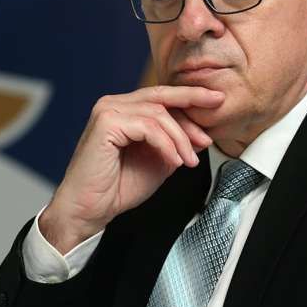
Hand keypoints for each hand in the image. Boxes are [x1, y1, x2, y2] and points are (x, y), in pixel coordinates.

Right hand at [39, 86, 223, 253]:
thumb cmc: (116, 188)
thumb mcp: (157, 162)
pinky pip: (148, 127)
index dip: (190, 99)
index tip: (216, 103)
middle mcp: (113, 104)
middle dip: (193, 99)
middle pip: (161, 96)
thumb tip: (200, 134)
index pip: (161, 98)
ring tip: (188, 161)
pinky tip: (174, 161)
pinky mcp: (106, 122)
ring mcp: (108, 110)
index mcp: (123, 110)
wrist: (89, 210)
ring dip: (180, 138)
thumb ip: (174, 144)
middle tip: (218, 104)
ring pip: (158, 113)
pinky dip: (166, 144)